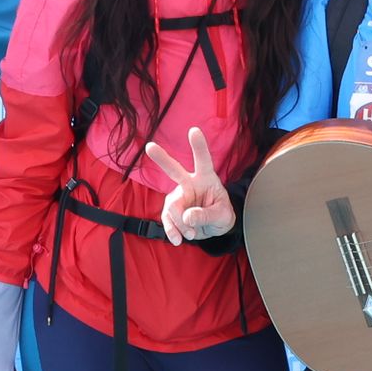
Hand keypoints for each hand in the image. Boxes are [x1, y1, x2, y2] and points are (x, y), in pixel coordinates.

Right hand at [142, 127, 235, 243]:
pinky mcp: (171, 211)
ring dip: (180, 223)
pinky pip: (167, 220)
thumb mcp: (222, 217)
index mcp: (206, 178)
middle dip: (162, 158)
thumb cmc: (221, 215)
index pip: (203, 160)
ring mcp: (178, 197)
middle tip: (150, 147)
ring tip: (191, 234)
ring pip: (172, 207)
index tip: (194, 130)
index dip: (199, 146)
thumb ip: (206, 215)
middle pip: (174, 170)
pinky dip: (172, 231)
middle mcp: (189, 184)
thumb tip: (187, 217)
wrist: (214, 230)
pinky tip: (178, 239)